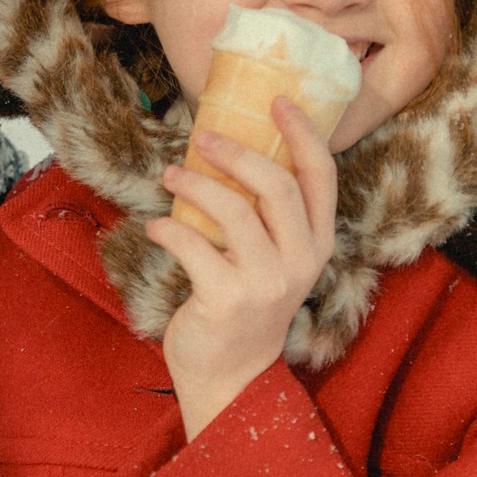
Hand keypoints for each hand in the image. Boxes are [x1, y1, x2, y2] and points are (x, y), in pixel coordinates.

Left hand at [143, 98, 337, 438]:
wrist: (230, 377)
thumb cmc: (245, 305)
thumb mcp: (272, 259)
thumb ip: (267, 216)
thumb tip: (229, 148)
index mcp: (318, 244)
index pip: (321, 176)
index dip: (301, 132)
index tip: (276, 99)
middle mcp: (301, 261)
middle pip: (276, 184)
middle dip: (235, 151)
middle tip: (202, 137)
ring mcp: (267, 282)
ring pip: (232, 209)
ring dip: (194, 182)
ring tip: (170, 174)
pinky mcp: (227, 298)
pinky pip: (191, 243)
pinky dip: (167, 227)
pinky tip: (155, 227)